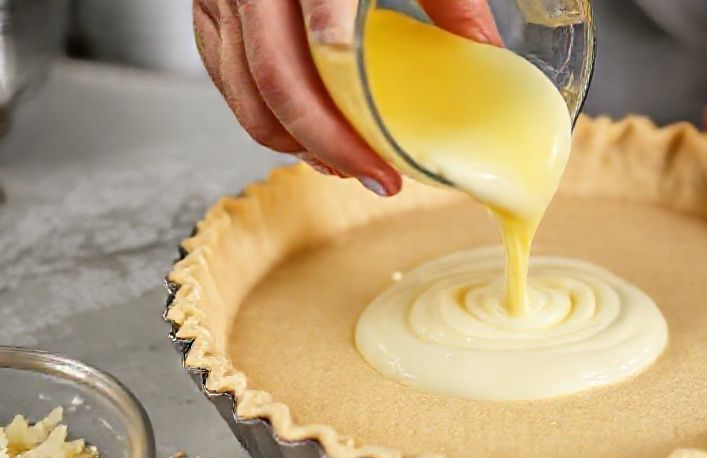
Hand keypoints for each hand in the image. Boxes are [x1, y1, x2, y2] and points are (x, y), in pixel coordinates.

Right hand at [193, 0, 500, 195]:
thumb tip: (487, 50)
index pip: (318, 46)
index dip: (342, 121)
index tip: (381, 166)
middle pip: (274, 85)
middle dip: (325, 148)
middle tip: (374, 181)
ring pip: (243, 93)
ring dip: (293, 142)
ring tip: (346, 165)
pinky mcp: (207, 5)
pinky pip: (225, 79)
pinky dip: (264, 116)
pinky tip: (305, 135)